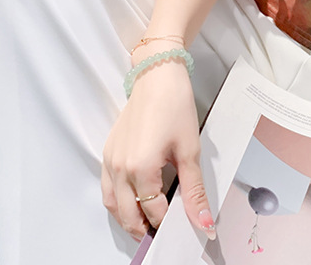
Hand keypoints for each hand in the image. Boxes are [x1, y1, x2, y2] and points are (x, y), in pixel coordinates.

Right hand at [101, 46, 216, 242]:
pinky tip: (132, 200)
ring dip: (128, 219)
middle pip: (129, 215)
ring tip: (148, 224)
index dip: (170, 222)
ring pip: (113, 205)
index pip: (154, 211)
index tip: (184, 226)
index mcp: (140, 169)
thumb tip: (204, 221)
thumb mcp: (190, 150)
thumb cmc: (174, 106)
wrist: (157, 77)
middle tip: (164, 233)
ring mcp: (110, 161)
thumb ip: (194, 190)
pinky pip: (106, 188)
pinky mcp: (108, 152)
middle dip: (146, 228)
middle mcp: (119, 169)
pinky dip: (117, 202)